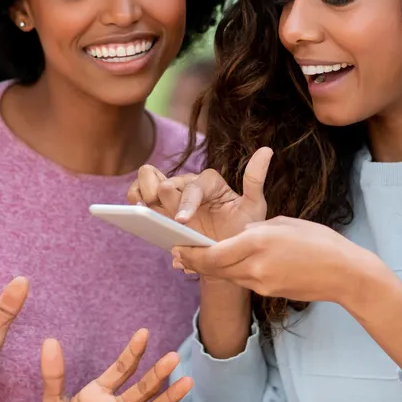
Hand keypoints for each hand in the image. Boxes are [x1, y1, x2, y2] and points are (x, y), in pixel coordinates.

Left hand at [42, 329, 192, 401]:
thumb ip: (53, 376)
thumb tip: (49, 341)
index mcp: (100, 395)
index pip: (121, 370)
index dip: (132, 352)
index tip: (144, 333)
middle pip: (142, 389)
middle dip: (157, 373)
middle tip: (174, 357)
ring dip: (168, 399)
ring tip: (187, 383)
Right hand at [127, 147, 273, 243]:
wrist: (229, 250)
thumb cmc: (242, 227)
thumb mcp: (254, 206)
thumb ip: (255, 179)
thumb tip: (266, 150)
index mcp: (208, 182)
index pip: (193, 186)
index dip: (186, 203)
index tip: (183, 221)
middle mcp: (187, 184)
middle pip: (163, 178)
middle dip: (158, 194)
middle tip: (157, 213)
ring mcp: (171, 196)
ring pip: (146, 181)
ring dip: (141, 195)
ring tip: (141, 213)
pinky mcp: (158, 208)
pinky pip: (139, 198)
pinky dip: (135, 206)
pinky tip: (138, 220)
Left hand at [174, 216, 375, 304]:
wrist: (344, 273)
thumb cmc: (318, 240)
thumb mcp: (283, 223)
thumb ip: (255, 230)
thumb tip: (238, 235)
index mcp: (258, 241)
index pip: (213, 253)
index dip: (191, 253)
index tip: (177, 246)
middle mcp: (255, 265)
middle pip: (214, 269)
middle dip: (193, 262)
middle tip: (179, 254)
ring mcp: (262, 283)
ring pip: (227, 276)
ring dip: (212, 268)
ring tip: (198, 258)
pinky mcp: (269, 292)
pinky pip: (244, 281)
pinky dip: (233, 272)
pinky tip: (230, 264)